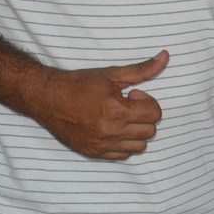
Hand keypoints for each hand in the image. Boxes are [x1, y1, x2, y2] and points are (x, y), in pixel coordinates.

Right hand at [33, 51, 168, 159]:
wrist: (47, 98)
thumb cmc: (79, 84)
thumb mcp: (112, 74)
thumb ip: (142, 69)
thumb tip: (165, 57)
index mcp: (116, 111)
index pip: (155, 114)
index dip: (148, 102)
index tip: (133, 95)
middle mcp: (110, 132)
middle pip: (149, 131)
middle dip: (144, 116)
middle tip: (128, 106)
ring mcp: (101, 145)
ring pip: (139, 147)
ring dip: (137, 132)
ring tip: (122, 119)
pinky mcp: (92, 153)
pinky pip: (122, 156)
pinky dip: (123, 144)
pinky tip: (113, 129)